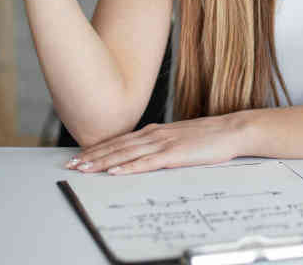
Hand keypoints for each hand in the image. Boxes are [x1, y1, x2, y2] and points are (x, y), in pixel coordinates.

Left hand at [64, 114, 249, 174]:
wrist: (232, 130)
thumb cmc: (209, 137)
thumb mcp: (180, 138)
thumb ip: (161, 144)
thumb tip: (145, 153)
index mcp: (155, 131)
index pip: (120, 140)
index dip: (98, 149)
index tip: (80, 156)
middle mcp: (155, 134)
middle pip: (117, 146)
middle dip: (92, 156)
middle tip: (71, 165)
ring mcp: (164, 143)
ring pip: (126, 154)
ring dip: (102, 162)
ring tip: (84, 169)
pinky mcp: (174, 154)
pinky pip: (146, 163)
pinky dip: (128, 167)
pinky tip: (115, 172)